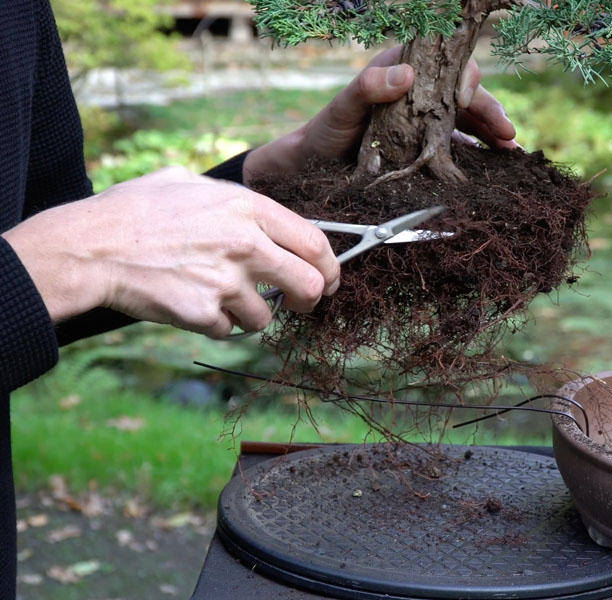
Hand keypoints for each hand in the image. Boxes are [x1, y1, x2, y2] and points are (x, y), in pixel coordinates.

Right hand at [2, 167, 338, 337]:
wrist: (89, 248)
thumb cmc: (134, 211)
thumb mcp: (188, 183)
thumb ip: (233, 199)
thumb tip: (265, 215)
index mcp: (247, 208)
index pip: (315, 242)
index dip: (330, 266)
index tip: (329, 278)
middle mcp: (245, 244)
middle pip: (310, 285)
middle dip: (311, 300)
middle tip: (300, 304)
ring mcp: (226, 281)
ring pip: (267, 317)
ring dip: (250, 314)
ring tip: (219, 298)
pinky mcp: (205, 313)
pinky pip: (230, 330)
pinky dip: (217, 325)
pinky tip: (192, 305)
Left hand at [243, 47, 518, 182]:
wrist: (315, 166)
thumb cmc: (327, 131)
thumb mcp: (344, 107)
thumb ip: (368, 88)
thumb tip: (406, 74)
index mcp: (404, 70)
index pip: (446, 65)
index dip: (464, 78)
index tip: (466, 99)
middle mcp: (420, 91)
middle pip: (464, 93)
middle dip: (489, 111)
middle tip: (507, 134)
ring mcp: (425, 118)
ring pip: (468, 119)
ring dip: (491, 132)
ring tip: (511, 151)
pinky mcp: (426, 144)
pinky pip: (459, 143)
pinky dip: (480, 152)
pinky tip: (496, 163)